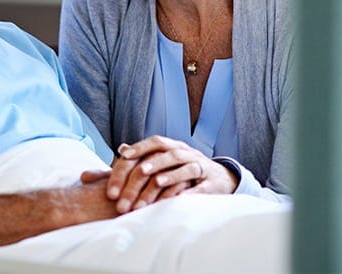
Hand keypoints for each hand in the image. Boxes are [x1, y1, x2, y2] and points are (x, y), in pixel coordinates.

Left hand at [105, 136, 239, 212]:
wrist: (220, 178)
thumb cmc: (184, 170)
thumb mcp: (166, 160)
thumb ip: (144, 156)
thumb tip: (121, 149)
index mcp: (173, 147)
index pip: (155, 143)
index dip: (141, 147)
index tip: (124, 156)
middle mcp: (187, 154)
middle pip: (170, 155)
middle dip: (154, 164)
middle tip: (139, 172)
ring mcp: (201, 168)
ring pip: (187, 168)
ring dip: (172, 175)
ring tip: (157, 182)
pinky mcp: (212, 184)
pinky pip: (203, 187)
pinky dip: (191, 192)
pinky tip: (181, 198)